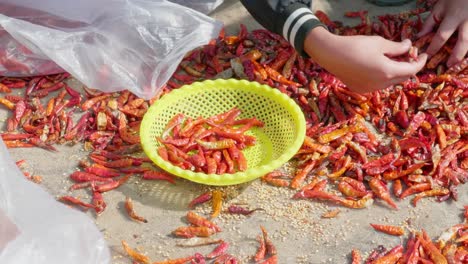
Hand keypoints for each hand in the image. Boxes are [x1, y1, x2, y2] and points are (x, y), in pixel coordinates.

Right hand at [304, 27, 427, 92]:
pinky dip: (383, 77)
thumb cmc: (356, 46)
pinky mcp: (361, 90)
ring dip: (395, 73)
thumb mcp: (379, 43)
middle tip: (408, 56)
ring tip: (392, 60)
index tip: (423, 55)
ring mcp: (370, 89)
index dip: (420, 62)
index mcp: (388, 72)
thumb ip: (397, 47)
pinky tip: (377, 67)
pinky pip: (378, 85)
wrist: (331, 55)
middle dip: (408, 68)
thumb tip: (408, 46)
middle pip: (402, 78)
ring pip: (390, 82)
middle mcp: (381, 84)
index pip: (412, 70)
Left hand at [417, 0, 467, 66]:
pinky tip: (466, 56)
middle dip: (456, 55)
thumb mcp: (439, 7)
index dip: (434, 47)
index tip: (427, 56)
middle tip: (448, 65)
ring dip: (467, 54)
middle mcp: (467, 21)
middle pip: (464, 41)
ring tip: (459, 64)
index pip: (442, 35)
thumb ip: (429, 23)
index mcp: (454, 17)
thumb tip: (419, 37)